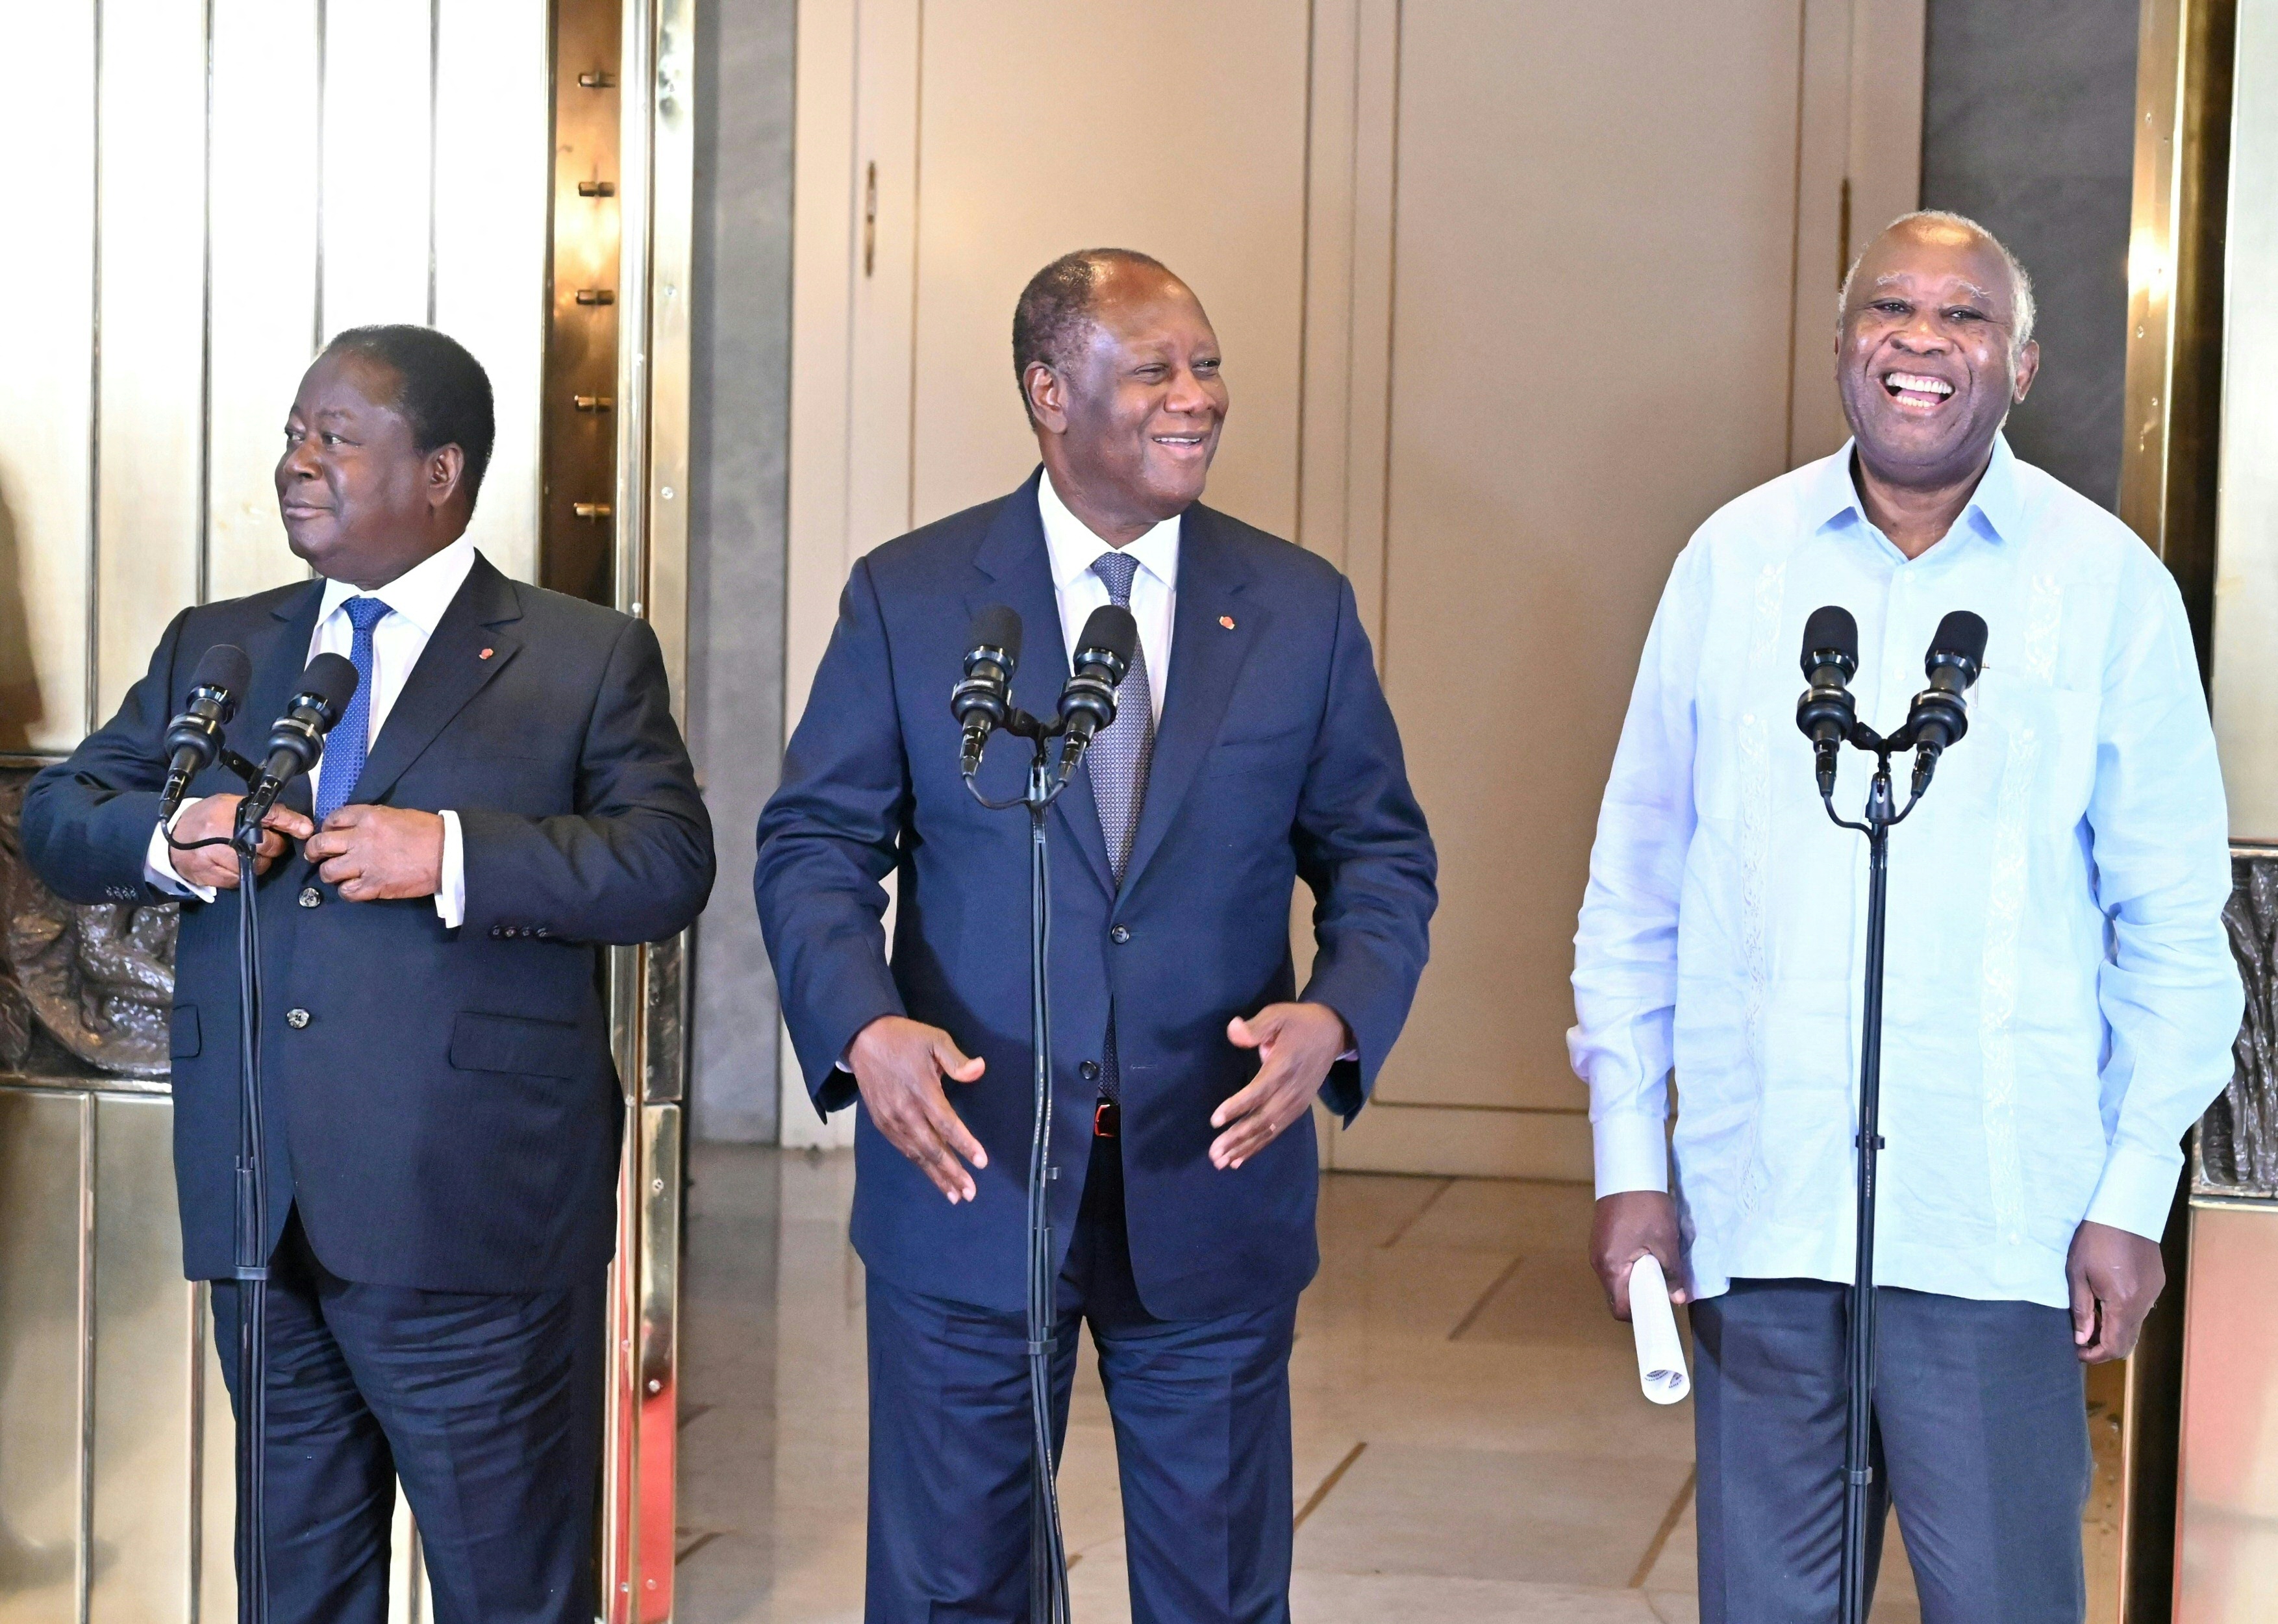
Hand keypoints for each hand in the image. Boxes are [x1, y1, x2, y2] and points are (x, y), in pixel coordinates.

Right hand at [168, 795, 313, 889]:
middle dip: (274, 846)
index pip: (270, 814)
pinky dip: (243, 873)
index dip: (291, 823)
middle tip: (266, 843)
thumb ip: (255, 811)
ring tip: (243, 853)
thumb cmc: (202, 819)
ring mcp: (219, 857)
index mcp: (229, 810)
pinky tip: (231, 863)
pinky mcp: (215, 876)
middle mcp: (225, 834)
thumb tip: (290, 821)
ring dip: (259, 862)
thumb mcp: (226, 804)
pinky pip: (242, 878)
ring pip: (259, 866)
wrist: (170, 841)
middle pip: (268, 845)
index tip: (305, 830)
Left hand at [302, 805, 445, 900]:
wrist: (448, 854)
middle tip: (316, 857)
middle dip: (314, 851)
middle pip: (320, 844)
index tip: (329, 834)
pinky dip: (347, 891)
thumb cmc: (428, 832)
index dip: (326, 828)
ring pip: (329, 871)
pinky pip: (347, 892)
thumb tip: (356, 829)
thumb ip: (372, 821)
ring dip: (330, 873)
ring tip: (338, 875)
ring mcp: (365, 864)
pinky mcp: (374, 885)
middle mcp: (360, 839)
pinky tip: (354, 888)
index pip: (333, 819)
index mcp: (368, 818)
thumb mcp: (396, 815)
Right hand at [848, 1016, 987, 1201]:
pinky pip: (903, 1149)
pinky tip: (932, 1175)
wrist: (862, 1039)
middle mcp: (905, 1111)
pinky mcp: (881, 1123)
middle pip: (932, 1148)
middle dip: (952, 1172)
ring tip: (955, 1195)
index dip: (965, 1144)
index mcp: (921, 1090)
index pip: (947, 1124)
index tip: (981, 1162)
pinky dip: (919, 1164)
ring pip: (917, 1154)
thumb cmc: (904, 1039)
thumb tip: (979, 1070)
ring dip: (936, 1176)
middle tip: (970, 1192)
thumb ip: (956, 1059)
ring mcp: (891, 1120)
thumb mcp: (934, 1039)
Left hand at [1210, 1003, 1348, 1169]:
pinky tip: (1239, 1159)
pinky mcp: (1297, 1109)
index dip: (1237, 1106)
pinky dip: (1257, 1147)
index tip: (1216, 1120)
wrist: (1333, 1033)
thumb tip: (1233, 1030)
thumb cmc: (1299, 1023)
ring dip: (1244, 1148)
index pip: (1258, 1091)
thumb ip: (1255, 1027)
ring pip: (1268, 1131)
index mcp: (1284, 1067)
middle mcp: (1290, 1090)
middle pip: (1261, 1119)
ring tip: (1221, 1162)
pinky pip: (1275, 1132)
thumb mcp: (1278, 1015)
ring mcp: (1295, 1103)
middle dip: (1237, 1137)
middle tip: (1214, 1153)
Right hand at [1591, 1190, 1688, 1321]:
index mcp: (1611, 1267)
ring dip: (1634, 1280)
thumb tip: (1678, 1299)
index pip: (1620, 1308)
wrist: (1628, 1173)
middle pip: (1617, 1294)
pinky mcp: (1600, 1240)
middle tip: (1662, 1288)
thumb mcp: (1666, 1242)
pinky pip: (1613, 1264)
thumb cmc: (1647, 1209)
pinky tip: (1643, 1254)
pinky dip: (1628, 1267)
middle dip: (1639, 1296)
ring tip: (1655, 1269)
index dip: (1640, 1313)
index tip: (1658, 1307)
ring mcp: (1596, 1250)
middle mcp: (1598, 1263)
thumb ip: (1672, 1274)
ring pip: (1615, 1279)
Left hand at [2067, 1219, 2164, 1362]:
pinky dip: (2124, 1314)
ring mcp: (2154, 1293)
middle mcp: (2144, 1303)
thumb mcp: (2077, 1273)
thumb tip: (2081, 1338)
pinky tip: (2106, 1300)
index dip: (2095, 1355)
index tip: (2078, 1352)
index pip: (2115, 1345)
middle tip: (2082, 1340)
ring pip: (2135, 1326)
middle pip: (2128, 1342)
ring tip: (2090, 1317)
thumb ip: (2081, 1309)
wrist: (2124, 1210)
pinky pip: (2141, 1309)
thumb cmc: (2094, 1239)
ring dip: (2114, 1330)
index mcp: (2123, 1302)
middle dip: (2105, 1347)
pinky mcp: (2157, 1283)